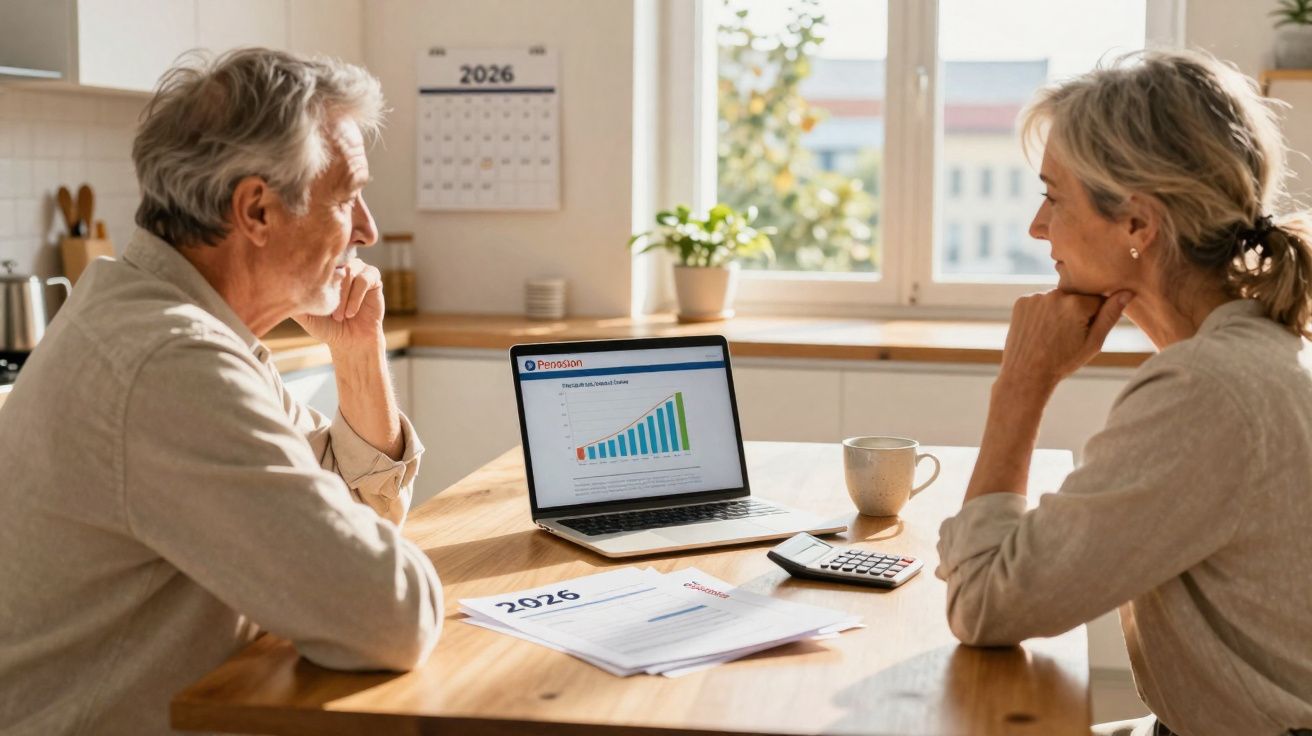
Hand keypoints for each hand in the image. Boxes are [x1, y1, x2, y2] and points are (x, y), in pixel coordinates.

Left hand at [293, 258, 384, 350]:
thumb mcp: (305, 314)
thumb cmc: (327, 327)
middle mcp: (341, 265)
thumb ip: (293, 301)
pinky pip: (364, 279)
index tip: (316, 297)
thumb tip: (273, 289)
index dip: (317, 275)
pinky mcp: (373, 277)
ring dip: (343, 296)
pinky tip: (351, 313)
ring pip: (349, 271)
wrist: (350, 342)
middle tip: (329, 313)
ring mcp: (358, 269)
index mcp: (324, 270)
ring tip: (339, 316)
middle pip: (334, 263)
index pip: (318, 259)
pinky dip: (356, 297)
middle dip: (330, 289)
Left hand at [998, 289, 1133, 390]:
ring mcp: (1036, 297)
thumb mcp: (1094, 342)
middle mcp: (1055, 294)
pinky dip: (1042, 312)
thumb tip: (1127, 292)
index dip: (1093, 319)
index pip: (1097, 300)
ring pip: (1058, 299)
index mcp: (1076, 303)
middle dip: (1076, 313)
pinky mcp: (1021, 301)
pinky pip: (1040, 302)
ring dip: (1059, 311)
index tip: (1081, 334)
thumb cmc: (1063, 361)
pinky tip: (1039, 331)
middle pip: (1076, 298)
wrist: (1026, 373)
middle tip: (1065, 336)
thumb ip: (1110, 315)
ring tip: (1051, 335)